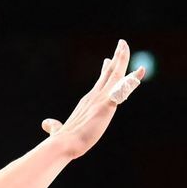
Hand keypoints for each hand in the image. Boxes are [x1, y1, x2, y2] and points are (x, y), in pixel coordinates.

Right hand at [40, 39, 144, 158]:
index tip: (108, 59)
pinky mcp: (106, 105)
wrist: (63, 144)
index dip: (106, 70)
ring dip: (122, 60)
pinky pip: (122, 90)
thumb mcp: (60, 129)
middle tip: (122, 43)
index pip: (100, 82)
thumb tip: (46, 124)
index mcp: (88, 101)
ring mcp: (100, 99)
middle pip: (109, 73)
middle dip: (117, 57)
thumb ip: (55, 126)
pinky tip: (140, 72)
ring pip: (116, 75)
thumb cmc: (63, 141)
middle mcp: (94, 96)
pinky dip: (131, 80)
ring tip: (126, 46)